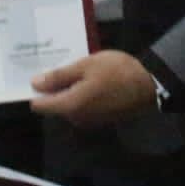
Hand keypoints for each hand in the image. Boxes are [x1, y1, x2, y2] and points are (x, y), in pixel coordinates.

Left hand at [29, 50, 155, 127]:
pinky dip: (81, 94)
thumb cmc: (116, 71)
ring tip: (74, 68)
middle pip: (54, 105)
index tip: (36, 73)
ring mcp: (90, 120)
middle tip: (58, 65)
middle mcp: (77, 118)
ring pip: (69, 105)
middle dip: (53, 88)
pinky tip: (88, 77)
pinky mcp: (101, 118)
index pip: (40, 105)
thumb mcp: (85, 66)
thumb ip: (59, 76)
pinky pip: (82, 106)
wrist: (149, 85)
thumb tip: (35, 84)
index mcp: (70, 106)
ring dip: (68, 89)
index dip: (35, 90)